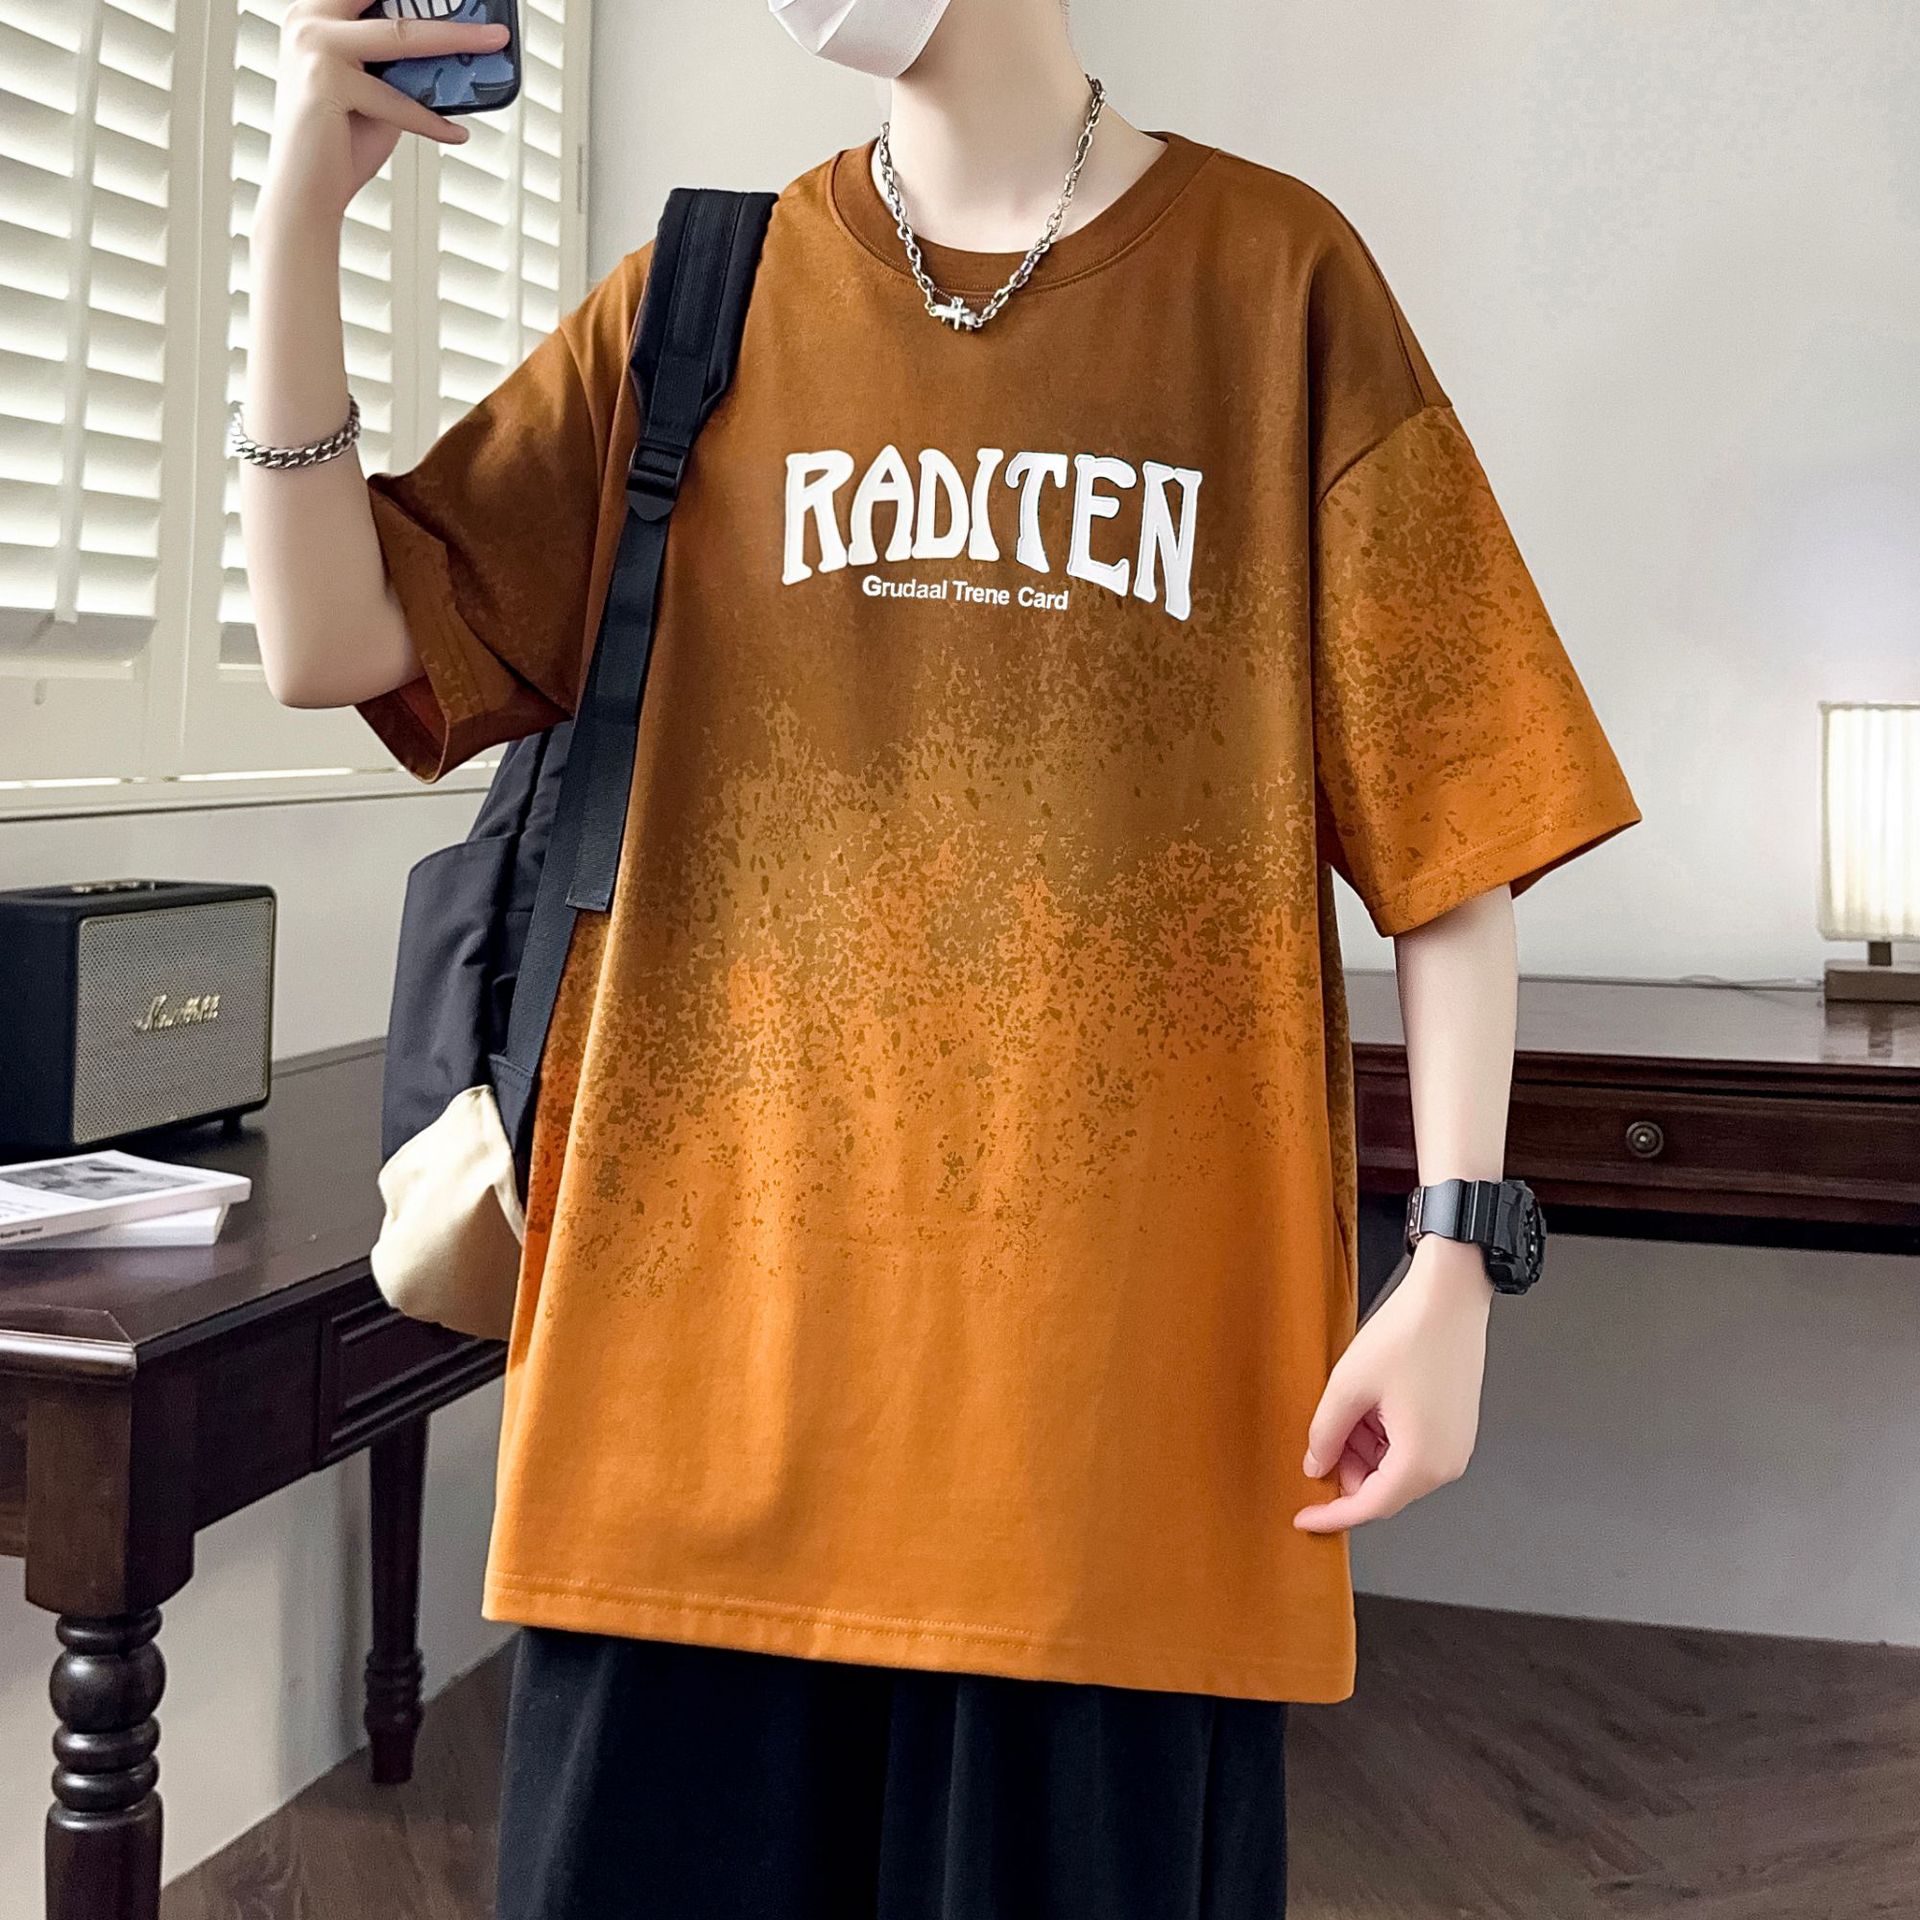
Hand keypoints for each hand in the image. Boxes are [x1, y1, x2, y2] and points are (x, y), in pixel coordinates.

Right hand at [263, 0, 510, 219]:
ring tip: (491, 43)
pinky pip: (398, 99)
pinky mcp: (325, 81)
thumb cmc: (338, 144)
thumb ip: (398, 65)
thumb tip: (451, 53)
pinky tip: (457, 132)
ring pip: (403, 37)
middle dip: (439, 3)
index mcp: (315, 14)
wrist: (304, 192)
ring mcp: (314, 46)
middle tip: (486, 15)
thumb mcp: (374, 92)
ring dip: (456, 38)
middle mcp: (308, 21)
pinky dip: (431, 120)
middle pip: (390, 1)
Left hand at [1293, 1235, 1491, 1532]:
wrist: (1450, 1297)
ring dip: (1362, 1451)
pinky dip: (1382, 1438)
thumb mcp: (1348, 1386)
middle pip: (1383, 1489)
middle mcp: (1446, 1463)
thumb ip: (1325, 1434)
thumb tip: (1316, 1465)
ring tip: (1345, 1408)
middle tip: (1319, 1442)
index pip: (1369, 1506)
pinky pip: (1411, 1449)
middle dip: (1346, 1473)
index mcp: (1422, 1462)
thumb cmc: (1407, 1335)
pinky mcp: (1455, 1427)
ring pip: (1395, 1468)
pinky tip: (1366, 1405)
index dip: (1331, 1515)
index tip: (1302, 1517)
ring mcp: (1455, 1445)